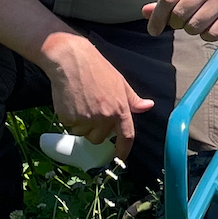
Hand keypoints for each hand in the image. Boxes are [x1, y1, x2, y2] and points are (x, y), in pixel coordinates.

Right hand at [43, 36, 154, 160]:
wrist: (72, 60)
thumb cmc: (97, 69)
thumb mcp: (120, 83)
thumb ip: (133, 99)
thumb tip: (148, 106)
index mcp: (121, 109)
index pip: (126, 136)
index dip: (123, 150)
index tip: (120, 158)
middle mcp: (105, 117)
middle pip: (99, 138)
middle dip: (95, 130)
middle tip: (91, 112)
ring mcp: (87, 118)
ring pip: (83, 134)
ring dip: (81, 125)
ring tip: (80, 104)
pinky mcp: (69, 118)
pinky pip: (69, 126)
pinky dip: (69, 118)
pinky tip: (71, 102)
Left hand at [143, 0, 217, 41]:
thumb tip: (145, 12)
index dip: (156, 18)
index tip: (153, 30)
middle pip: (179, 16)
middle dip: (177, 23)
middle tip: (185, 19)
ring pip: (194, 27)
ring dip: (193, 30)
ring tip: (200, 21)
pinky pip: (213, 34)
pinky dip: (208, 35)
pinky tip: (212, 26)